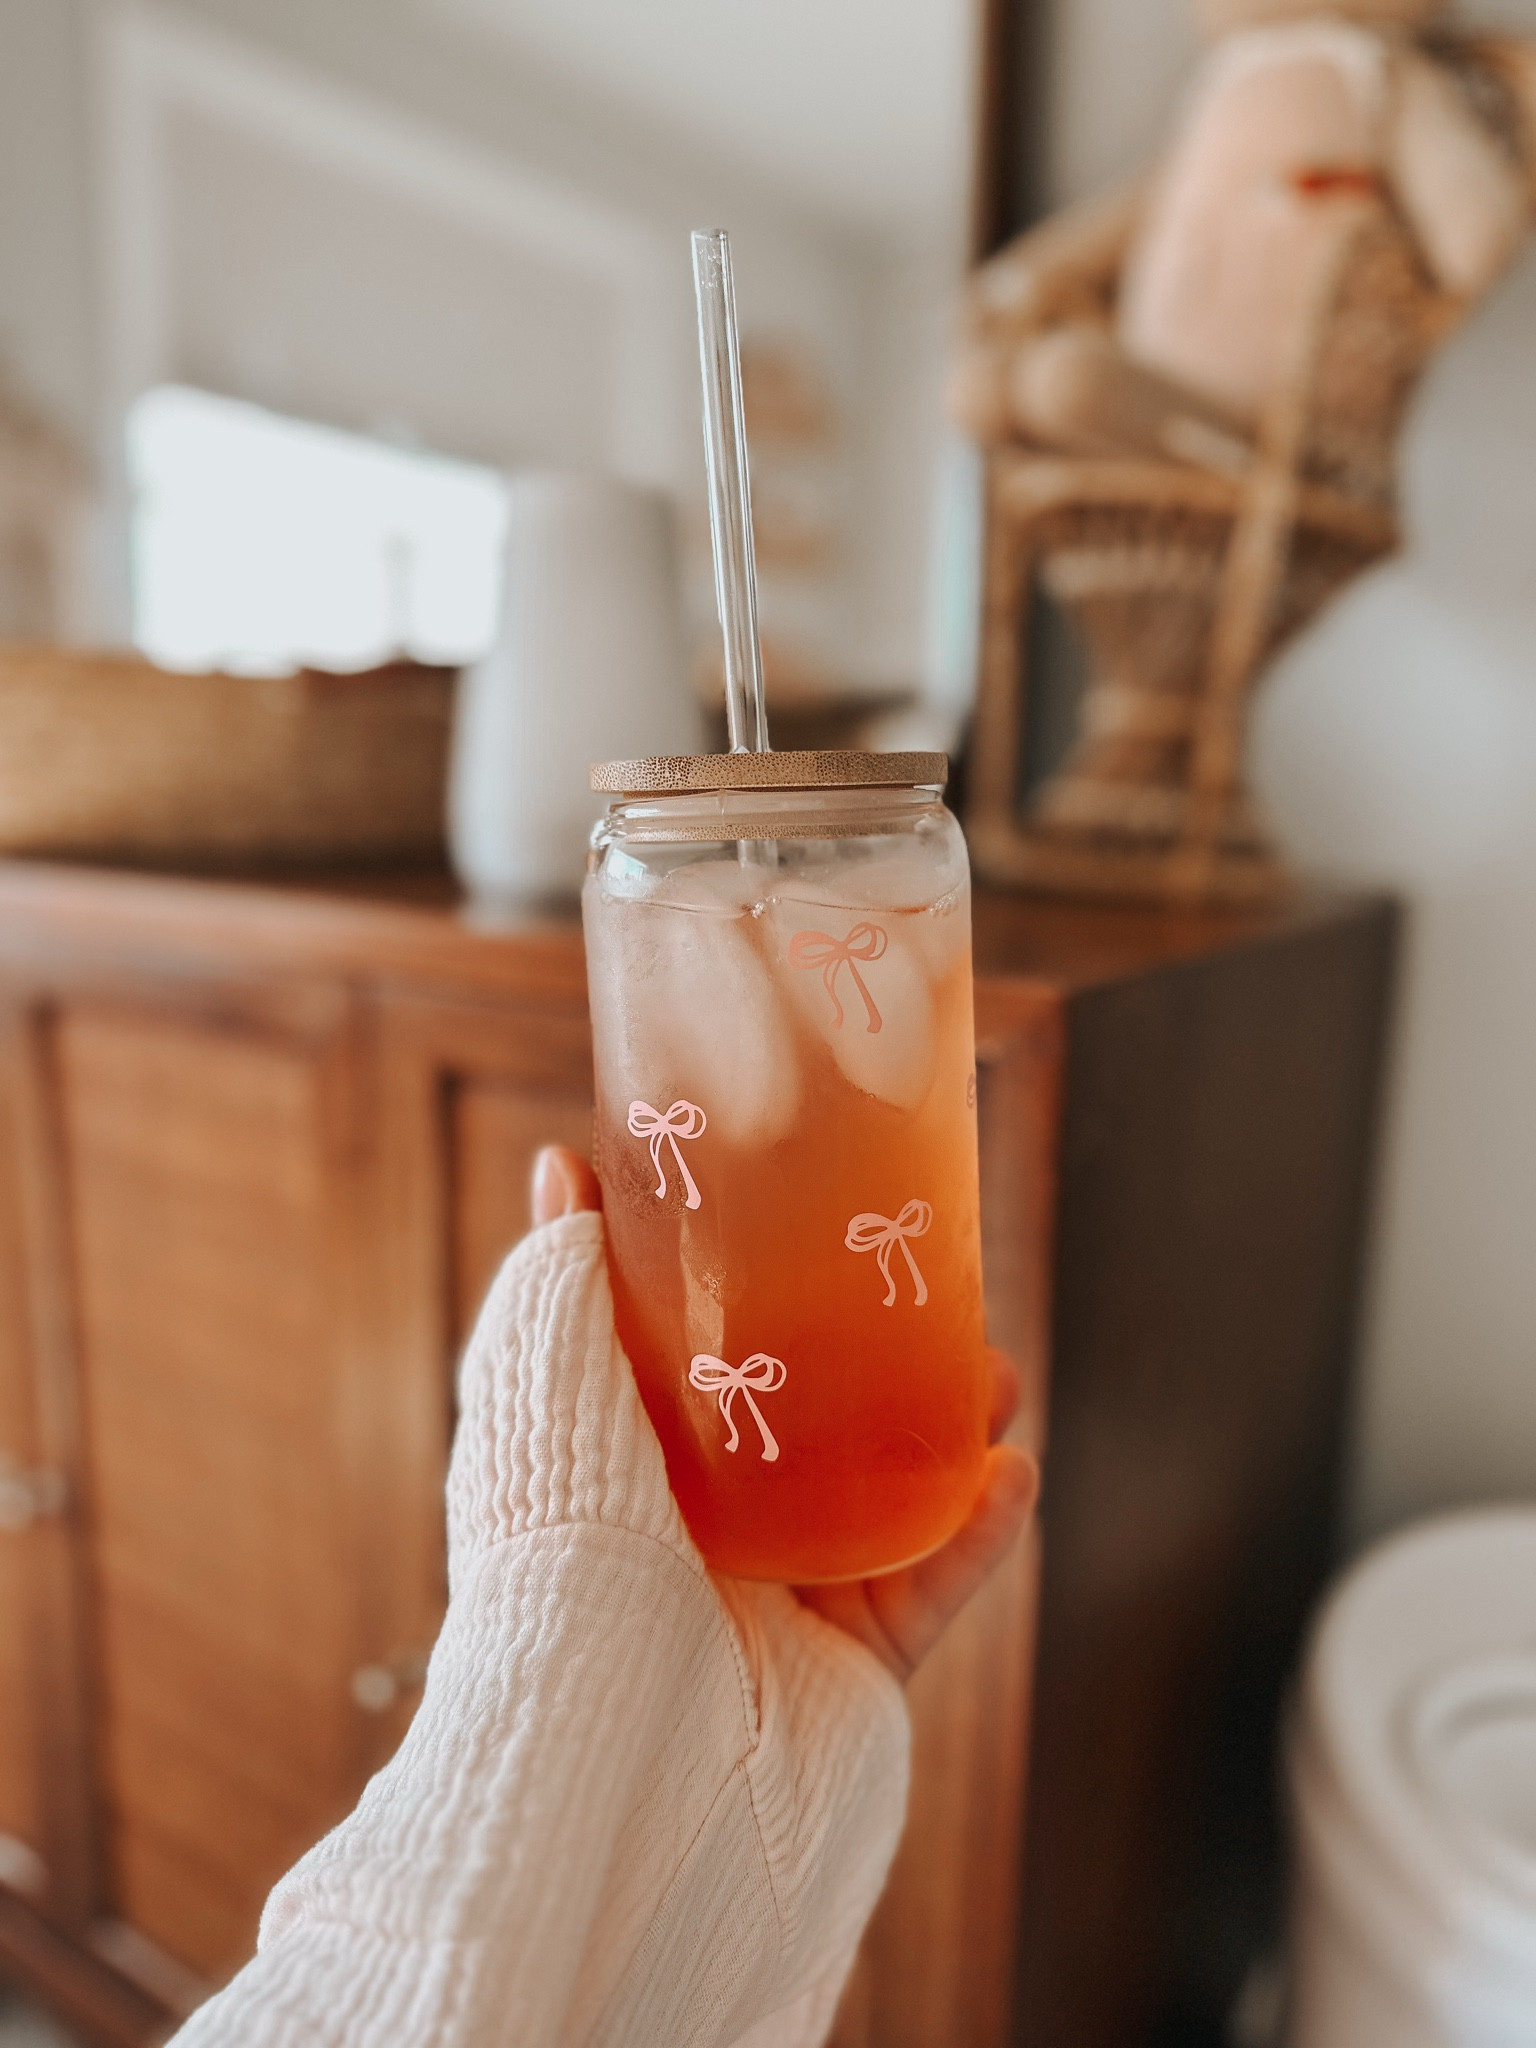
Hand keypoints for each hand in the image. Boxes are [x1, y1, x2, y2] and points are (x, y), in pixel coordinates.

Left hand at [531, 1146, 1038, 1685]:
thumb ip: (563, 1285)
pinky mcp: (855, 1670)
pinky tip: (1011, 1476)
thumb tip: (565, 1161)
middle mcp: (719, 1531)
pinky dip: (979, 1534)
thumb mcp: (548, 1398)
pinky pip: (933, 1591)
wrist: (617, 1765)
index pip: (724, 1364)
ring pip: (898, 1501)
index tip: (836, 1222)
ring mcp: (792, 1603)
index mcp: (646, 1463)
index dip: (783, 1296)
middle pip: (830, 1425)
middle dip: (897, 1357)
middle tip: (942, 1292)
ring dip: (959, 1434)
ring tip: (998, 1376)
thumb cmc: (563, 1565)